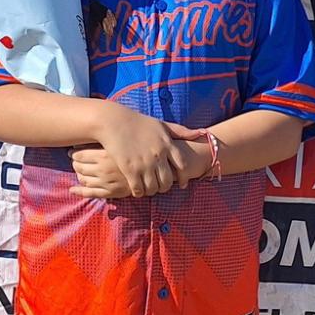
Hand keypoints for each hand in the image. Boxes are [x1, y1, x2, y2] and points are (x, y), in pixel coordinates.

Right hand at [71, 107, 194, 198]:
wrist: (113, 122)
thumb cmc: (138, 122)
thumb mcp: (162, 124)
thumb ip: (181, 131)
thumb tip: (202, 132)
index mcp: (167, 144)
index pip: (182, 166)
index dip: (182, 176)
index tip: (179, 180)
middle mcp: (158, 155)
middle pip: (168, 181)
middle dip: (165, 187)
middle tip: (160, 187)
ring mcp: (144, 163)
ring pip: (154, 188)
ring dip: (152, 191)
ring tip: (148, 189)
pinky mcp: (129, 169)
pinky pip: (139, 189)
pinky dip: (139, 192)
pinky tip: (136, 189)